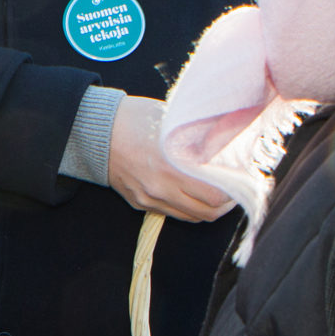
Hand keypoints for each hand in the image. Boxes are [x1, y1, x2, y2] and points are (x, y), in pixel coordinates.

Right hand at [106, 96, 231, 222]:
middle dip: (225, 204)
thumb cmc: (134, 118)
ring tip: (215, 192)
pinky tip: (190, 191)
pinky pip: (172, 212)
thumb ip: (198, 137)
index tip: (240, 180)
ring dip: (207, 208)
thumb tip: (228, 143)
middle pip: (207, 213)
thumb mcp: (171, 122)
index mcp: (170, 167)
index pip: (215, 196)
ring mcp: (149, 199)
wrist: (94, 130)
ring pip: (191, 217)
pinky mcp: (140, 203)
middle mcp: (160, 189)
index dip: (233, 192)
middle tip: (232, 190)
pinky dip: (187, 206)